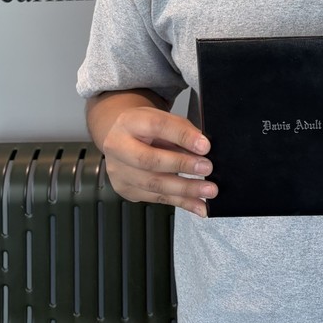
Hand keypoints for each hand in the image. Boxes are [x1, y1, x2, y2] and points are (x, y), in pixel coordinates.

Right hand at [102, 105, 217, 215]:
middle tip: (206, 168)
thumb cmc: (142, 127)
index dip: (182, 136)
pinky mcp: (126, 190)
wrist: (115, 137)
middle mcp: (118, 147)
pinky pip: (156, 198)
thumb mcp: (160, 118)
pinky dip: (180, 202)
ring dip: (185, 189)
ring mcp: (119, 172)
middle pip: (150, 160)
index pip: (157, 127)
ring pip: (154, 184)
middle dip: (182, 166)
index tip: (204, 146)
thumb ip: (180, 130)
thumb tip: (202, 147)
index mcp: (129, 122)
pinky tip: (197, 205)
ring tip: (207, 190)